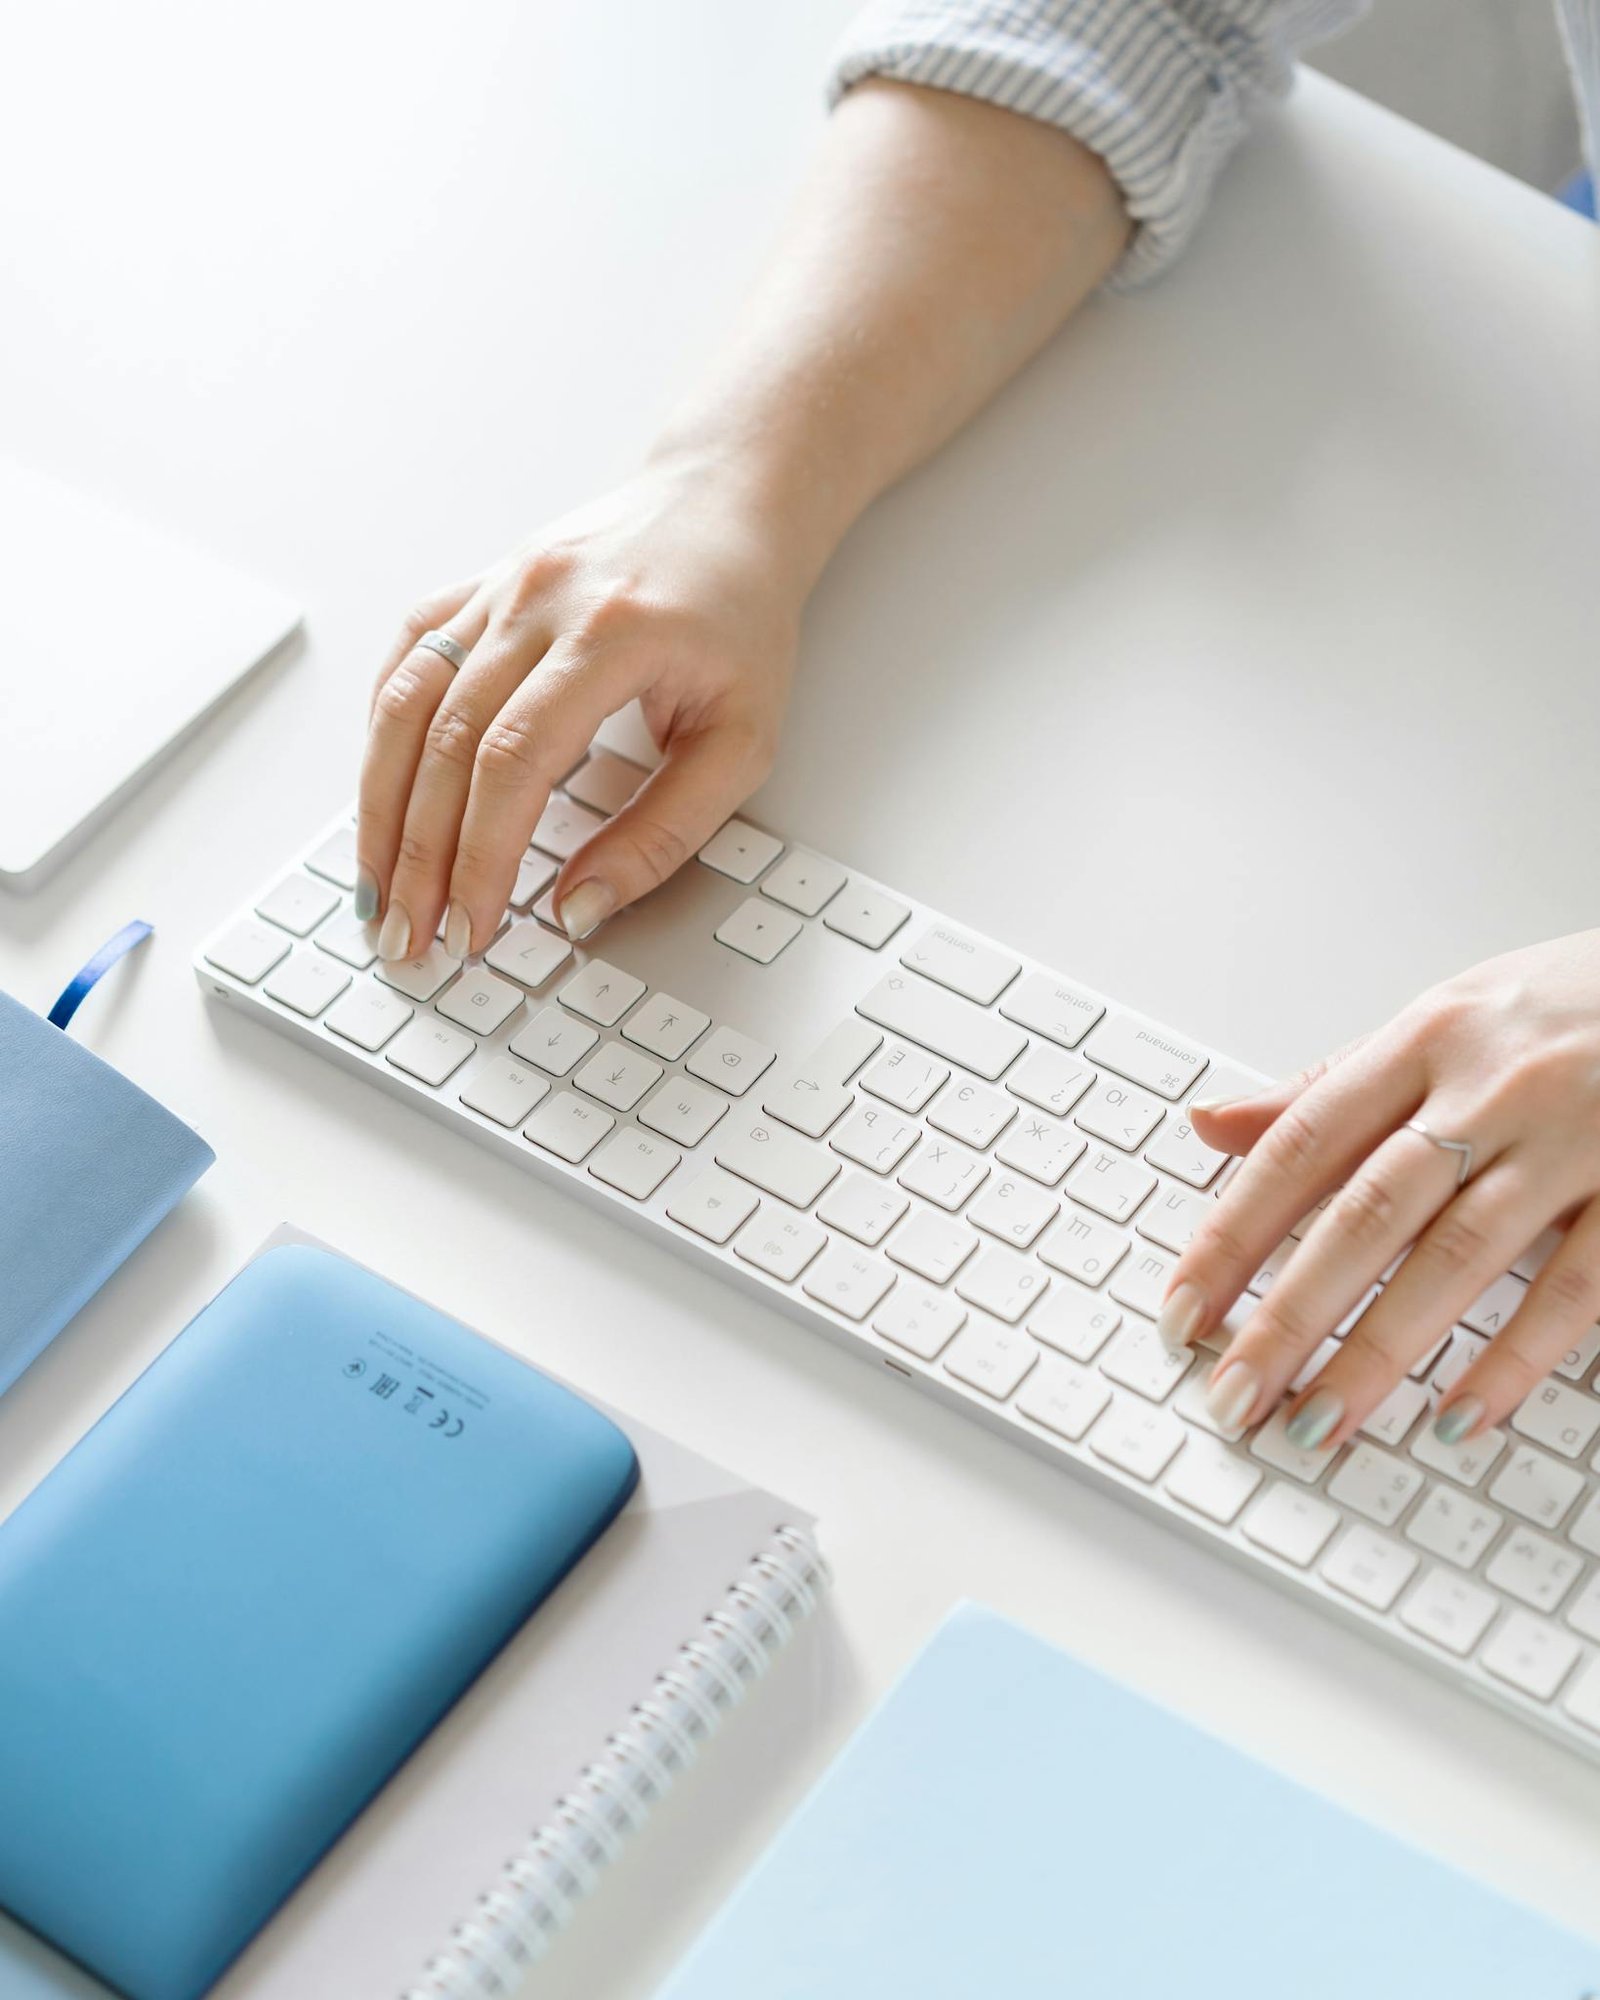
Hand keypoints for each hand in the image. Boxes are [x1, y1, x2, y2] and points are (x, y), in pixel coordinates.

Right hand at [354, 453, 803, 960]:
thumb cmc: (742, 617)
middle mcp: (539, 600)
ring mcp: (498, 587)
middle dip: (419, 856)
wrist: (727, 499)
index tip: (472, 929)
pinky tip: (377, 798)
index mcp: (612, 634)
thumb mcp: (743, 741)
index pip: (514, 761)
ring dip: (380, 808)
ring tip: (376, 890)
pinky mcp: (476, 585)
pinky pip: (407, 661)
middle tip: (410, 937)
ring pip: (405, 703)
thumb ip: (666, 833)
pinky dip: (382, 736)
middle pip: (446, 743)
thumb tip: (581, 908)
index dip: (480, 856)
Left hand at [1157, 930, 1599, 1452]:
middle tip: (1234, 1394)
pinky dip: (1514, 1358)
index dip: (1233, 1233)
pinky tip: (1460, 1415)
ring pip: (1459, 1256)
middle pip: (1368, 1213)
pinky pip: (1574, 1287)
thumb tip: (1210, 1124)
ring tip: (1319, 1423)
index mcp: (1427, 1039)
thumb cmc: (1570, 1005)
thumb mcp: (1445, 1019)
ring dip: (1380, 1351)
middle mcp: (1493, 1086)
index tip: (1184, 1308)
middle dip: (1290, 1314)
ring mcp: (1574, 1139)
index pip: (1301, 1145)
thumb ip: (1329, 1084)